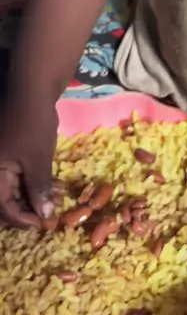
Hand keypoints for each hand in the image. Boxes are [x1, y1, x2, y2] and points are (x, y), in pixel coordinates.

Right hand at [0, 101, 57, 227]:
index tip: (43, 225)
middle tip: (48, 213)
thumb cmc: (33, 124)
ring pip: (10, 188)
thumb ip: (39, 189)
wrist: (31, 89)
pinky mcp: (5, 152)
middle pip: (3, 201)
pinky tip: (49, 183)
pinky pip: (13, 174)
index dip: (23, 220)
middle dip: (26, 210)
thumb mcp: (39, 159)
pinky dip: (29, 181)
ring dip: (30, 196)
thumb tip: (44, 217)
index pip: (3, 208)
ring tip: (53, 197)